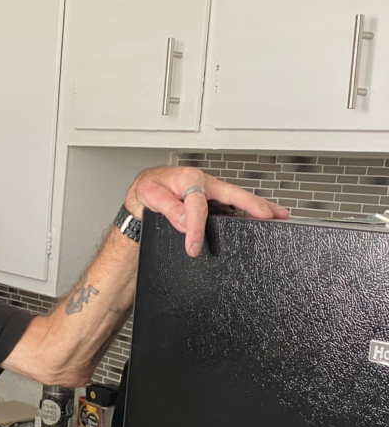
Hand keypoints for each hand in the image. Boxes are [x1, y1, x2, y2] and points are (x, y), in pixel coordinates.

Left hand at [124, 166, 289, 256]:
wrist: (146, 188)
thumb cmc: (149, 188)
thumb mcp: (150, 195)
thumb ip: (168, 208)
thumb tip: (186, 223)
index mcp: (189, 179)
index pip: (198, 206)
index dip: (196, 228)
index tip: (193, 247)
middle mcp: (205, 183)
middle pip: (234, 194)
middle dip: (254, 204)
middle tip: (272, 215)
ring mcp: (212, 192)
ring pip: (238, 199)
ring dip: (260, 207)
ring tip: (279, 215)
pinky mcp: (214, 200)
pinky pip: (233, 205)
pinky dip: (249, 211)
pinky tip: (259, 219)